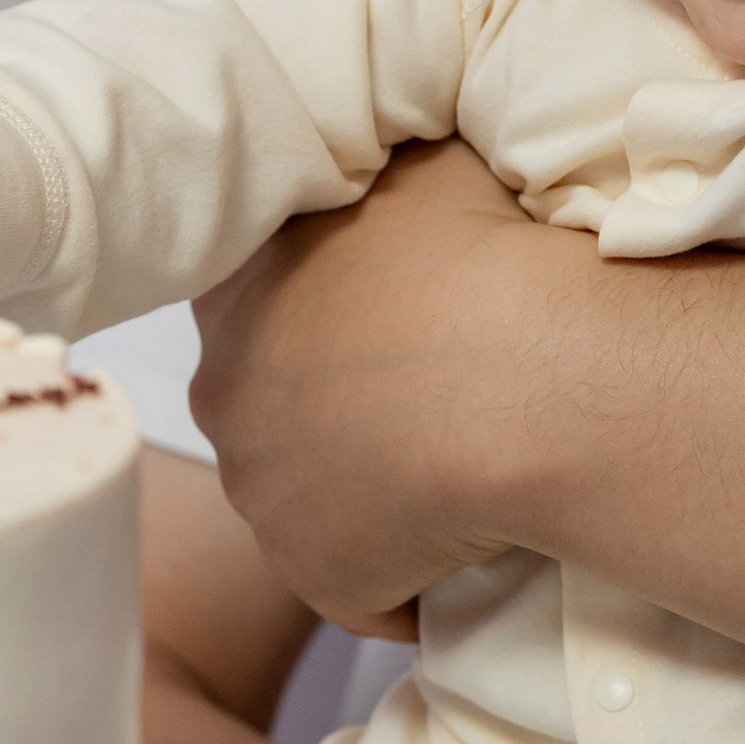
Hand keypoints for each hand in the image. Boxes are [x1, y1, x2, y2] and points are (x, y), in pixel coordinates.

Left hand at [192, 138, 550, 629]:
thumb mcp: (425, 162)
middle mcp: (222, 390)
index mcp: (236, 284)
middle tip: (437, 393)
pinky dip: (412, 575)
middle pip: (273, 405)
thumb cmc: (480, 251)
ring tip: (462, 465)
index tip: (391, 313)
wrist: (522, 378)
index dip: (324, 309)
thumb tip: (396, 158)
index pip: (251, 301)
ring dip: (371, 491)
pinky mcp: (313, 575)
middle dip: (339, 406)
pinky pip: (363, 585)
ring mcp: (260, 493)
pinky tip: (473, 541)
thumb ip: (381, 164)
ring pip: (311, 498)